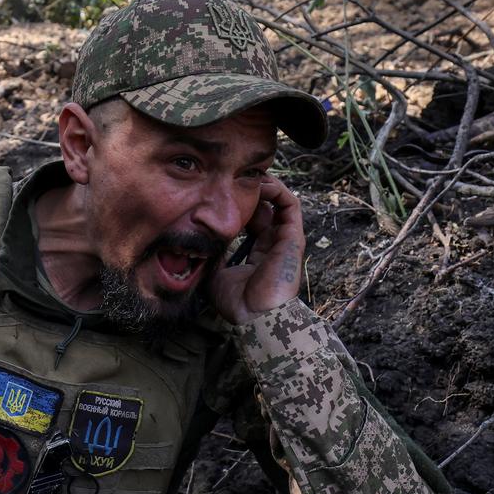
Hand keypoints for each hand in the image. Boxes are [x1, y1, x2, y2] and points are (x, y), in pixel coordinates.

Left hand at [208, 176, 304, 325]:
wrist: (255, 316)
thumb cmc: (238, 303)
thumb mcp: (216, 273)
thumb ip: (213, 254)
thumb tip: (201, 239)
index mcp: (259, 252)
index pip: (252, 220)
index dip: (239, 205)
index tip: (220, 194)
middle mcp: (273, 243)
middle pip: (265, 207)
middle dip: (250, 191)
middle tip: (231, 179)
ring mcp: (284, 239)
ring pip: (279, 200)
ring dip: (264, 185)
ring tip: (245, 176)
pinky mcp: (292, 236)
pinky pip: (290, 204)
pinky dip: (276, 190)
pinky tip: (258, 184)